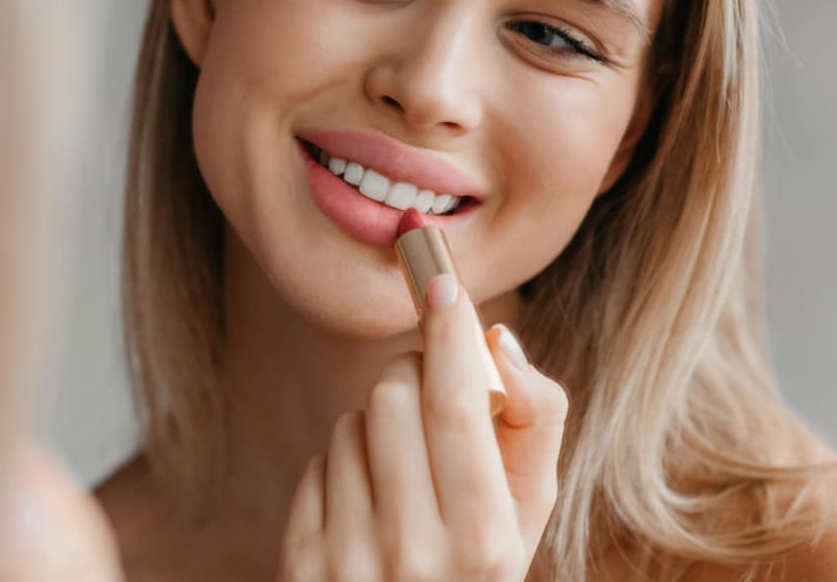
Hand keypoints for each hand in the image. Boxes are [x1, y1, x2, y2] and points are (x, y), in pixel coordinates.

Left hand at [277, 275, 568, 580]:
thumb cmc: (477, 566)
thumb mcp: (528, 515)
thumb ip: (535, 424)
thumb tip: (501, 341)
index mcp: (484, 542)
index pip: (455, 403)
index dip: (448, 332)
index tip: (443, 282)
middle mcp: (413, 554)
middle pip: (394, 396)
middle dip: (415, 375)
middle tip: (434, 393)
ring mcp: (349, 562)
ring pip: (349, 425)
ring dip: (378, 428)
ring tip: (405, 474)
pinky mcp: (302, 564)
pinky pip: (316, 465)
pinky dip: (344, 469)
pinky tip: (369, 508)